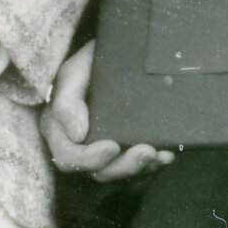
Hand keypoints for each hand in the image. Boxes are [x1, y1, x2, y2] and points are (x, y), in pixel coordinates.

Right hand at [40, 41, 173, 181]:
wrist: (115, 54)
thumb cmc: (88, 64)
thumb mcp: (73, 74)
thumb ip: (68, 101)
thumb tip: (77, 134)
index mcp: (60, 131)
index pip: (69, 158)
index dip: (89, 159)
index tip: (112, 147)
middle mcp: (81, 147)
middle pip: (99, 172)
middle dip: (124, 167)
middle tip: (147, 152)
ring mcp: (104, 149)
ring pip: (121, 173)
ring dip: (142, 168)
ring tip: (160, 155)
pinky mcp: (126, 148)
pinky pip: (138, 167)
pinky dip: (153, 164)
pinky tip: (166, 154)